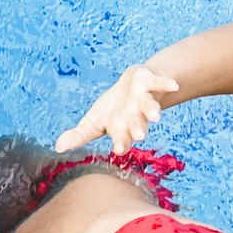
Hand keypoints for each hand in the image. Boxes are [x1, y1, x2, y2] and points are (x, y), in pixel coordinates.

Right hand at [59, 61, 181, 155]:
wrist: (138, 89)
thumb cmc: (115, 110)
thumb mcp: (94, 122)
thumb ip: (79, 135)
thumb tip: (58, 148)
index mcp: (121, 127)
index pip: (120, 137)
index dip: (120, 142)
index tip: (119, 150)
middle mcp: (135, 117)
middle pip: (137, 124)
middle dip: (138, 129)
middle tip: (140, 135)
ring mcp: (144, 100)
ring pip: (149, 105)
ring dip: (152, 109)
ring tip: (156, 115)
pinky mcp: (150, 83)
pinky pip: (159, 83)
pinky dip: (166, 83)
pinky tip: (174, 86)